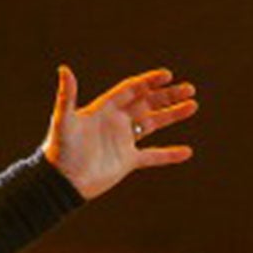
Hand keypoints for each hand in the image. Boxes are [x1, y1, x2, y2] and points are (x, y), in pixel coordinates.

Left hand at [41, 65, 196, 200]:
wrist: (61, 183)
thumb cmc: (60, 151)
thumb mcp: (63, 121)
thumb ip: (67, 96)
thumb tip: (64, 69)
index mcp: (103, 110)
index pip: (131, 90)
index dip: (148, 82)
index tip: (167, 75)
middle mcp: (116, 122)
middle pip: (147, 103)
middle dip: (167, 95)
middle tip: (189, 88)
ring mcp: (123, 141)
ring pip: (153, 124)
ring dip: (172, 115)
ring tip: (193, 105)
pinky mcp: (127, 161)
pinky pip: (153, 156)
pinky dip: (169, 155)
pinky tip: (187, 152)